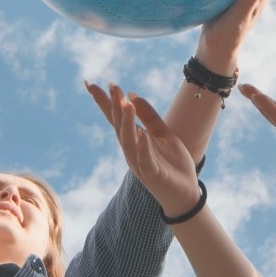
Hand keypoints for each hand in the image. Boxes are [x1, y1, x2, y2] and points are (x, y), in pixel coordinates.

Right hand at [87, 81, 201, 216]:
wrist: (185, 192)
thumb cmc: (172, 163)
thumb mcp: (163, 133)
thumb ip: (148, 116)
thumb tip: (132, 95)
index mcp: (134, 139)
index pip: (115, 118)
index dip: (104, 101)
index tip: (90, 84)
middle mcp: (132, 150)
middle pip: (119, 125)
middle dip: (115, 106)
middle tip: (113, 85)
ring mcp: (140, 163)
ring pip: (128, 141)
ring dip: (126, 123)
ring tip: (125, 103)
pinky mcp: (152, 175)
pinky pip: (145, 161)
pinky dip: (143, 148)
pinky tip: (143, 136)